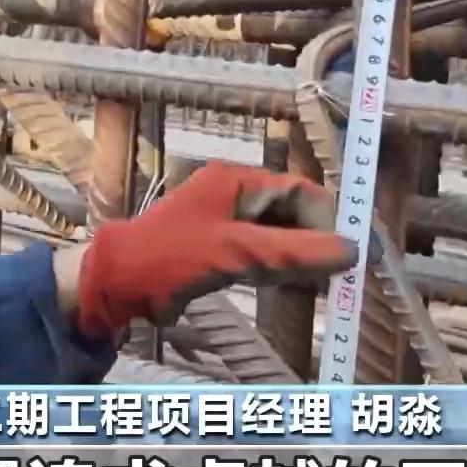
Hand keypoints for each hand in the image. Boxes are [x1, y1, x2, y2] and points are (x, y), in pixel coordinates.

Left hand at [69, 162, 356, 338]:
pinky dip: (279, 267)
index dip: (328, 218)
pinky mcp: (216, 249)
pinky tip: (293, 285)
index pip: (299, 191)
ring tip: (323, 282)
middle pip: (291, 213)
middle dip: (315, 240)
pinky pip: (259, 252)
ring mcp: (223, 221)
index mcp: (236, 181)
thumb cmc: (170, 258)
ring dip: (299, 256)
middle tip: (341, 272)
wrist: (116, 283)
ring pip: (277, 235)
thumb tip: (351, 251)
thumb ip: (294, 252)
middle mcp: (232, 194)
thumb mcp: (236, 253)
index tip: (351, 249)